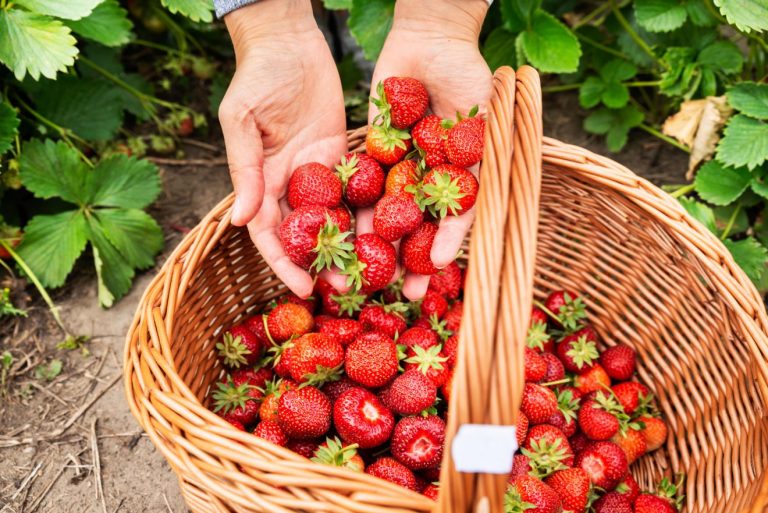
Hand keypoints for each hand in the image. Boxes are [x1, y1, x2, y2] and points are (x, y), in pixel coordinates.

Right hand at [218, 0, 346, 297]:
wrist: (290, 41)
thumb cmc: (256, 77)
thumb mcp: (243, 123)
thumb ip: (245, 171)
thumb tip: (237, 221)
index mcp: (262, 180)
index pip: (270, 232)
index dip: (284, 262)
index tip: (301, 288)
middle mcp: (291, 183)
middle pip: (306, 233)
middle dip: (322, 262)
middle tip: (345, 287)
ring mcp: (320, 171)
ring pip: (335, 217)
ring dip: (351, 244)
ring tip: (372, 270)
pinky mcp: (345, 155)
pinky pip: (357, 188)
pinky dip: (370, 211)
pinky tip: (389, 232)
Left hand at [362, 0, 492, 299]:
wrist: (429, 38)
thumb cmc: (467, 75)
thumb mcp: (484, 120)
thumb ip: (481, 162)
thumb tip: (472, 210)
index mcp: (461, 177)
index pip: (455, 221)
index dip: (446, 246)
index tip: (438, 270)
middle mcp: (431, 179)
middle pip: (422, 227)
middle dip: (414, 260)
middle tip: (408, 292)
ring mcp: (402, 168)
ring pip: (390, 215)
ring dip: (382, 247)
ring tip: (372, 278)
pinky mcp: (374, 153)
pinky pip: (363, 186)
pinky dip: (355, 210)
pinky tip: (346, 236)